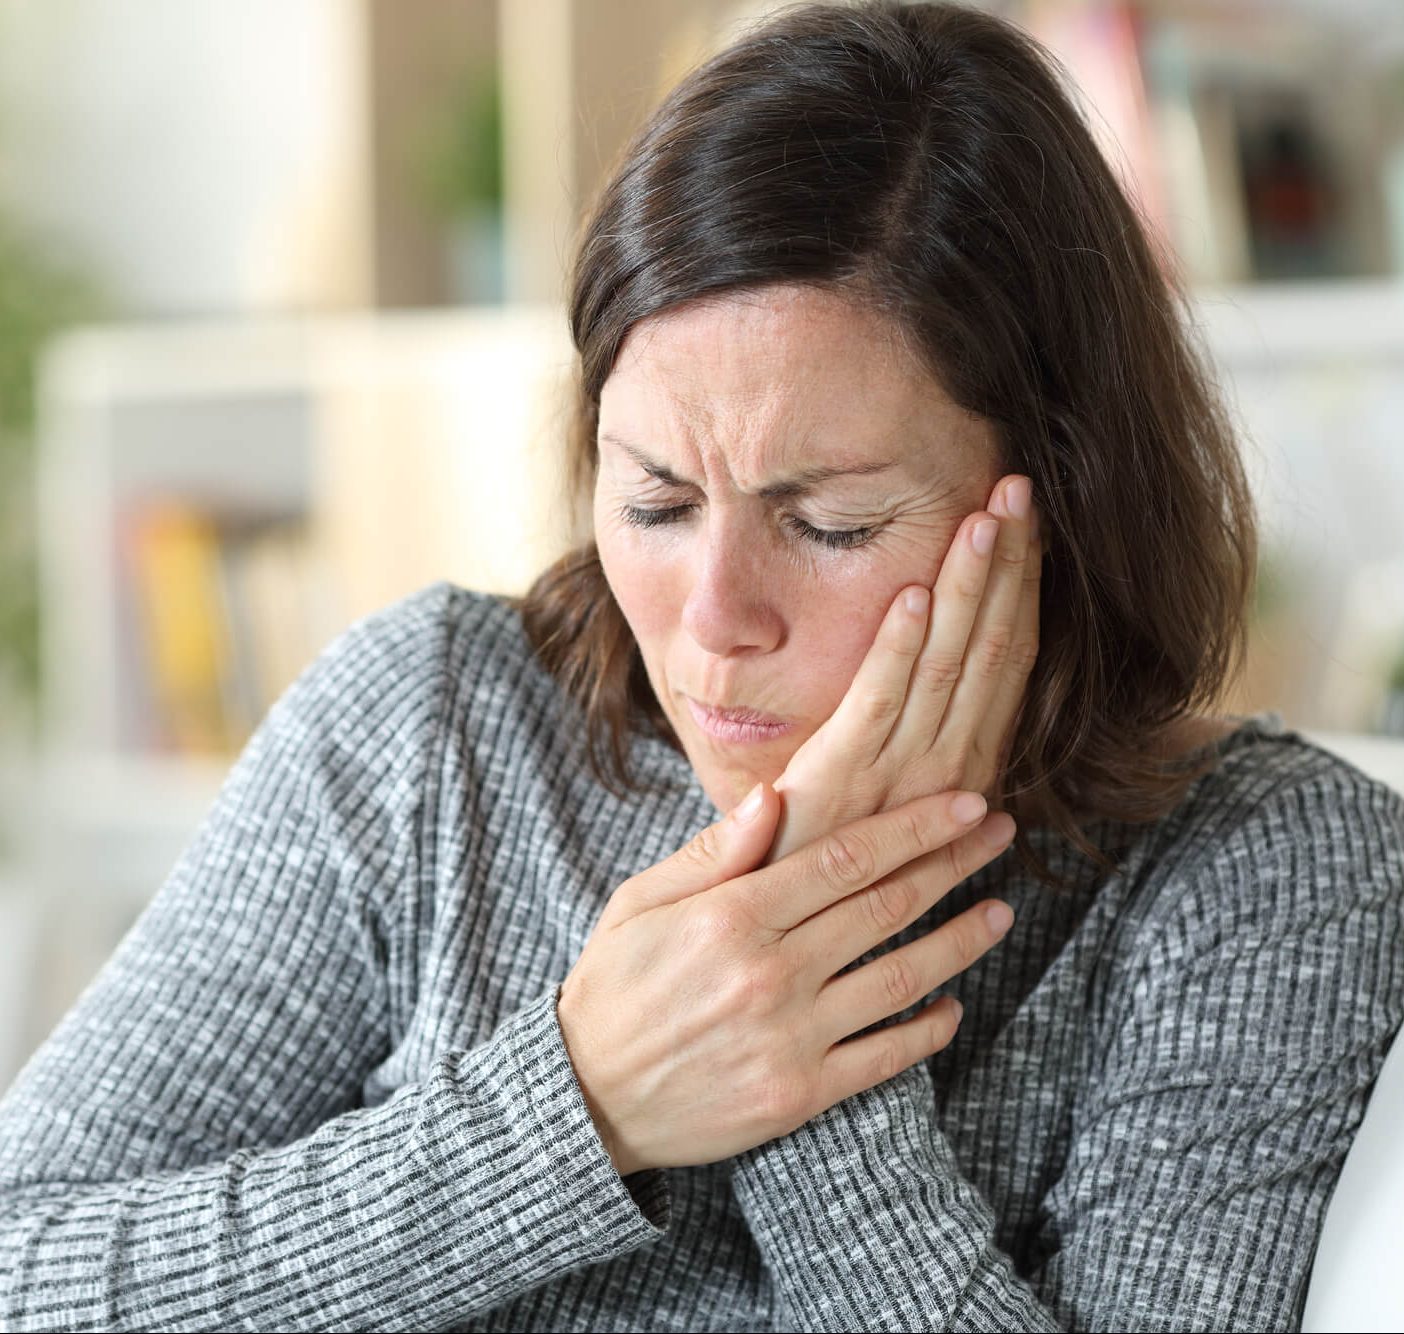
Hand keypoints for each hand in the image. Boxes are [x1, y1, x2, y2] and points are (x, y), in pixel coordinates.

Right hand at [556, 783, 1015, 1176]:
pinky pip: (883, 1058)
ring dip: (960, 942)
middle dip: (952, 863)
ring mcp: (790, 1037)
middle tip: (1001, 835)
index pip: (846, 857)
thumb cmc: (613, 986)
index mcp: (731, 915)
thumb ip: (713, 851)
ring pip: (899, 978)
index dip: (915, 827)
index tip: (965, 803)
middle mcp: (770, 971)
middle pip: (885, 906)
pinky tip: (953, 1007)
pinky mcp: (799, 1095)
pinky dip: (926, 1030)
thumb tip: (775, 795)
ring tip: (1001, 912)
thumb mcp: (641, 902)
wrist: (586, 1099)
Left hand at [767, 474, 1040, 863]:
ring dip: (967, 588)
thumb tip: (986, 776)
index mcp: (968, 763)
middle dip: (1007, 565)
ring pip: (946, 662)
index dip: (1023, 588)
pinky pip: (879, 698)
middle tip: (1019, 488)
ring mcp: (899, 770)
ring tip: (985, 517)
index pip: (1008, 659)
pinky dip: (897, 645)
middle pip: (991, 647)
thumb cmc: (840, 854)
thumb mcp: (905, 805)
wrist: (792, 925)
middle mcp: (950, 763)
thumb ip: (938, 768)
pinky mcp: (842, 774)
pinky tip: (912, 591)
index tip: (1031, 522)